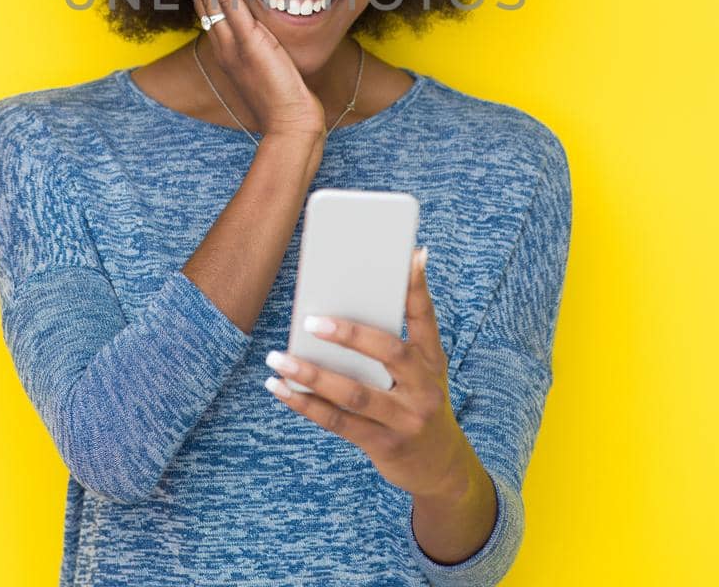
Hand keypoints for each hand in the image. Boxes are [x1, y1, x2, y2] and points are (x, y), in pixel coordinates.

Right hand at [173, 0, 326, 139]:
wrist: (290, 123)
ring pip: (213, 0)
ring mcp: (233, 45)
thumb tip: (262, 37)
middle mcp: (223, 45)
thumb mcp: (265, 68)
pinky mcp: (249, 45)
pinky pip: (233, 10)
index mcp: (226, 49)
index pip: (208, 7)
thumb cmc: (282, 101)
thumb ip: (258, 49)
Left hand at [263, 246, 475, 500]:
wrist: (441, 466)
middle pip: (387, 352)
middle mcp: (424, 387)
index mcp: (432, 360)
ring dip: (310, 374)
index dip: (417, 285)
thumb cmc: (419, 402)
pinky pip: (337, 422)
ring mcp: (405, 418)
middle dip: (348, 334)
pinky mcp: (383, 444)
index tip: (409, 253)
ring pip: (352, 393)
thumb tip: (353, 300)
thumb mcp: (423, 371)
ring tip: (277, 358)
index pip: (426, 316)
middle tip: (310, 321)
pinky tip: (280, 388)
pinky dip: (304, 404)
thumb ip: (396, 339)